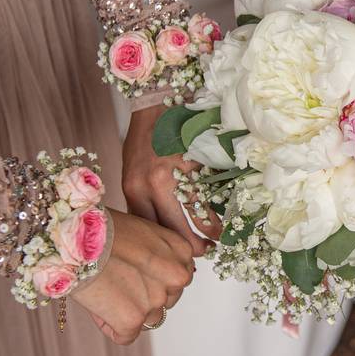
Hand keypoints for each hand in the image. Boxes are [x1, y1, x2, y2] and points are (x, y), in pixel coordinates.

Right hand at [73, 210, 194, 344]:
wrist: (76, 239)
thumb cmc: (103, 230)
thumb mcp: (145, 230)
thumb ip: (163, 254)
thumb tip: (164, 276)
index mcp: (182, 253)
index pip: (178, 279)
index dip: (155, 278)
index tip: (135, 271)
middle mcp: (177, 277)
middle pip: (167, 300)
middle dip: (146, 296)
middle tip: (117, 281)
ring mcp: (156, 299)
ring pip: (149, 319)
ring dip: (130, 312)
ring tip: (107, 290)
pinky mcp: (133, 319)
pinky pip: (126, 336)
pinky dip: (110, 326)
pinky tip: (98, 305)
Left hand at [122, 104, 220, 255]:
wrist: (160, 101)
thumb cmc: (147, 135)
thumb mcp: (132, 168)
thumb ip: (140, 197)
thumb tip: (153, 225)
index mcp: (134, 187)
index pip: (149, 228)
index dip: (164, 246)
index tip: (175, 254)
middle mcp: (153, 185)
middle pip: (173, 229)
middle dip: (189, 247)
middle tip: (201, 253)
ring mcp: (177, 175)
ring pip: (195, 216)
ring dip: (208, 233)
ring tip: (216, 240)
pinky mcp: (198, 164)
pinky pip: (209, 195)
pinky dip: (216, 211)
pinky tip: (221, 220)